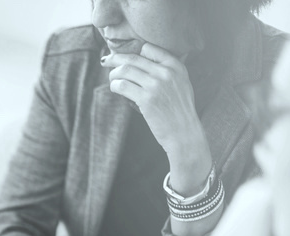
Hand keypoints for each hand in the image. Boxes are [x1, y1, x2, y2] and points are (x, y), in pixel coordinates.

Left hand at [102, 43, 212, 194]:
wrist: (184, 132)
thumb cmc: (179, 111)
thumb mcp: (181, 84)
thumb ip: (167, 72)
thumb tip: (141, 64)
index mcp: (176, 65)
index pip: (149, 48)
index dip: (134, 52)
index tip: (124, 56)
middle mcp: (166, 72)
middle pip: (133, 58)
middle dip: (116, 58)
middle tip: (105, 61)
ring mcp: (156, 85)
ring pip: (125, 70)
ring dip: (114, 73)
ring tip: (111, 78)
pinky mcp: (146, 99)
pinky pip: (122, 85)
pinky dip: (114, 85)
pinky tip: (114, 88)